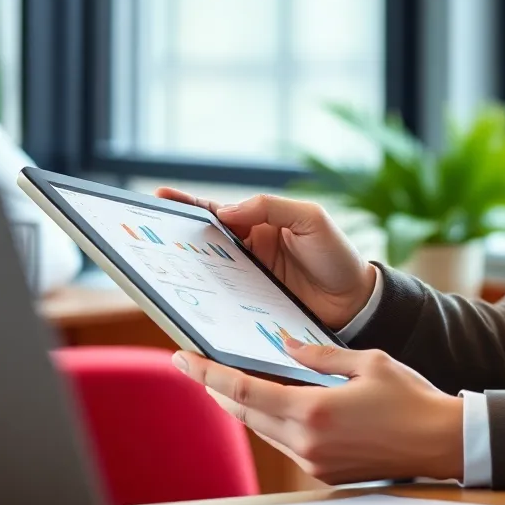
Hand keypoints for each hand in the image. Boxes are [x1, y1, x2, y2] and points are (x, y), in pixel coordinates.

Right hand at [156, 189, 376, 330]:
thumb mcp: (311, 220)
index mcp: (260, 224)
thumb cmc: (337, 255)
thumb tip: (225, 211)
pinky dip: (203, 302)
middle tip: (146, 239)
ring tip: (158, 272)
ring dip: (184, 273)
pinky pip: (220, 302)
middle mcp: (248, 251)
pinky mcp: (249, 307)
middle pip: (203, 243)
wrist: (358, 303)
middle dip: (175, 240)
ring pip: (207, 273)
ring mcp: (247, 280)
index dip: (187, 204)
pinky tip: (188, 305)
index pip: (217, 212)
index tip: (159, 197)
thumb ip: (272, 208)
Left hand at [171, 343, 463, 483]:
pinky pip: (284, 440)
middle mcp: (305, 441)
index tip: (182, 358)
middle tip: (198, 363)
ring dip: (244, 404)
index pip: (243, 391)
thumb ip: (320, 354)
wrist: (439, 441)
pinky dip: (270, 417)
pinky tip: (273, 398)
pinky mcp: (323, 470)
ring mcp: (313, 461)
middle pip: (244, 413)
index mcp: (313, 410)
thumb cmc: (410, 397)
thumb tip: (285, 345)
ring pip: (261, 428)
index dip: (207, 374)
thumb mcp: (367, 361)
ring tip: (231, 376)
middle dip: (217, 388)